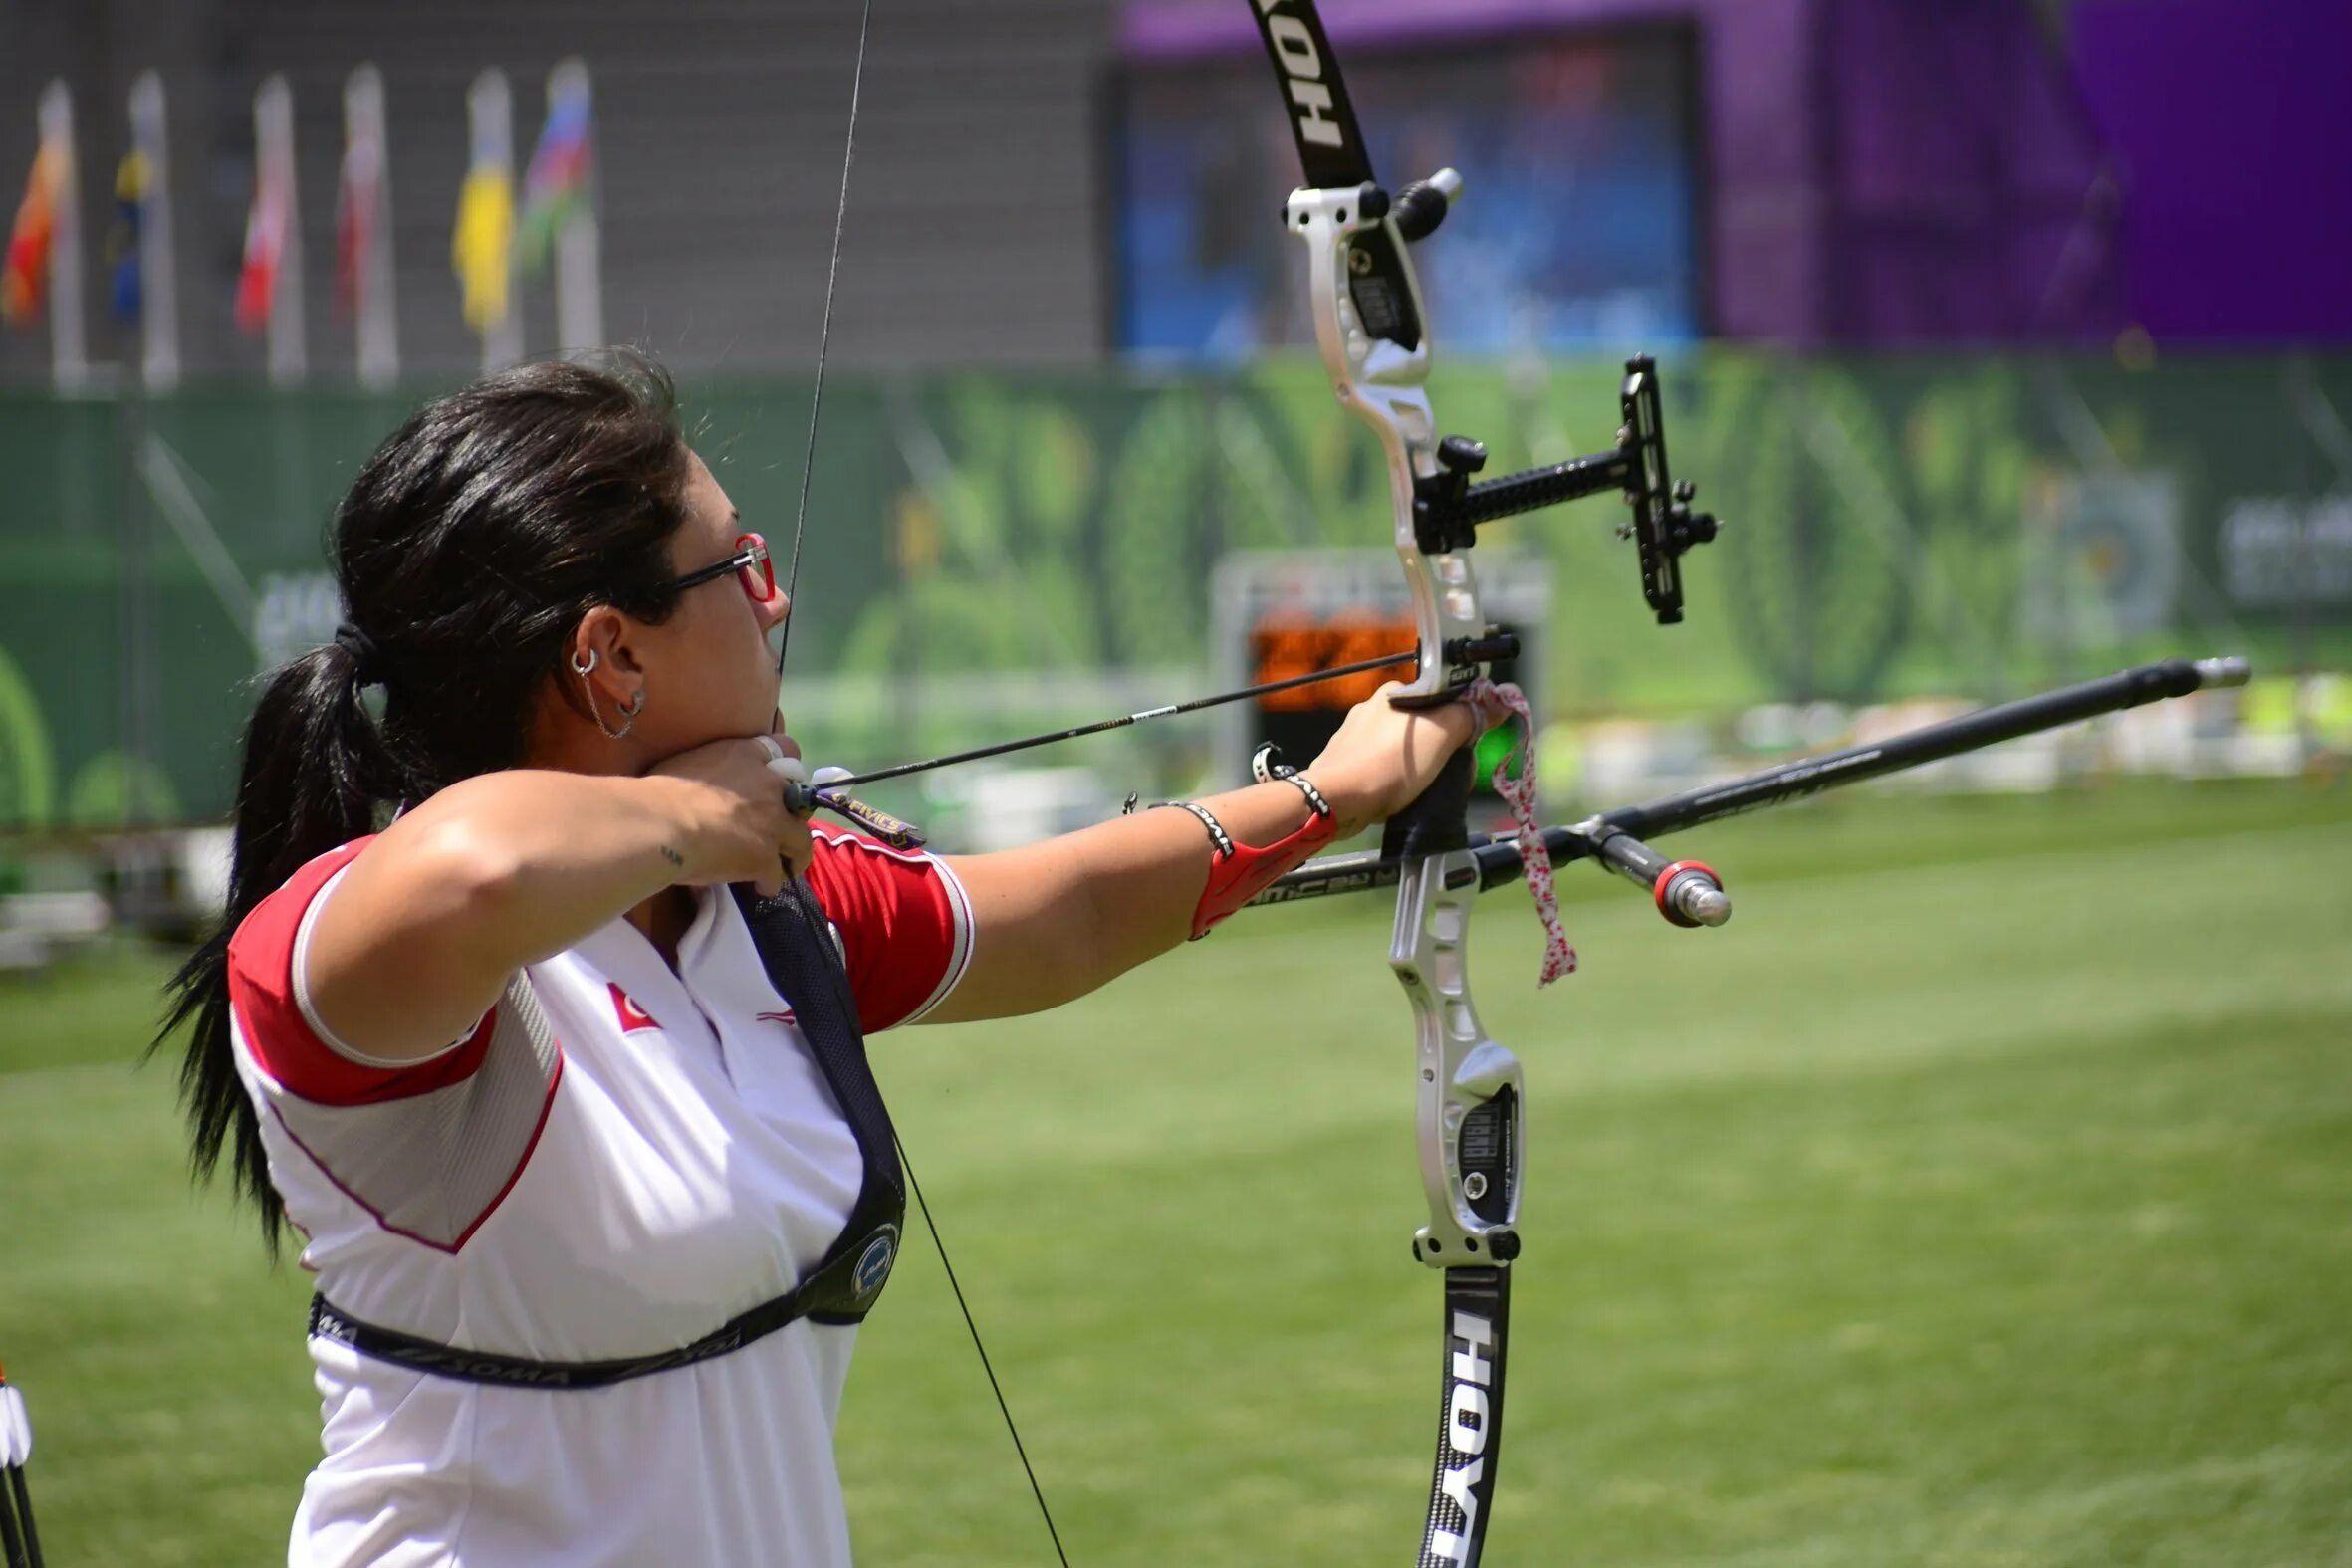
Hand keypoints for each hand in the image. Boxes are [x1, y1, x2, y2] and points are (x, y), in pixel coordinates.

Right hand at [646, 726, 814, 895]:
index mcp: (745, 755)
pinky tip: (759, 888)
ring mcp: (771, 823)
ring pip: (801, 841)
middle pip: (800, 801)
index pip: (785, 748)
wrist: (660, 822)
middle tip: (779, 829)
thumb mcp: (689, 762)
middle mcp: (768, 785)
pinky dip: (769, 883)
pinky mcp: (765, 857)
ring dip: (794, 855)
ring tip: (784, 866)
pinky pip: (777, 875)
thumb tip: (699, 786)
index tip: (779, 783)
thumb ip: (709, 770)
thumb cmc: (659, 790)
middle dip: (792, 816)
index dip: (786, 768)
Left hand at [1304, 682, 1480, 829]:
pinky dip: (1394, 781)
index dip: (1460, 723)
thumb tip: (1499, 702)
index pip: (1441, 700)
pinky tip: (1398, 797)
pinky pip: (1382, 768)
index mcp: (1395, 691)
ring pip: (1403, 750)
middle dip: (1441, 752)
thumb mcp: (1441, 734)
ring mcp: (1355, 736)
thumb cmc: (1391, 762)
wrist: (1336, 800)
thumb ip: (1469, 715)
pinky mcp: (1345, 763)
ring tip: (1423, 792)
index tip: (1467, 750)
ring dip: (1419, 769)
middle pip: (1424, 726)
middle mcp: (1372, 707)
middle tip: (1448, 778)